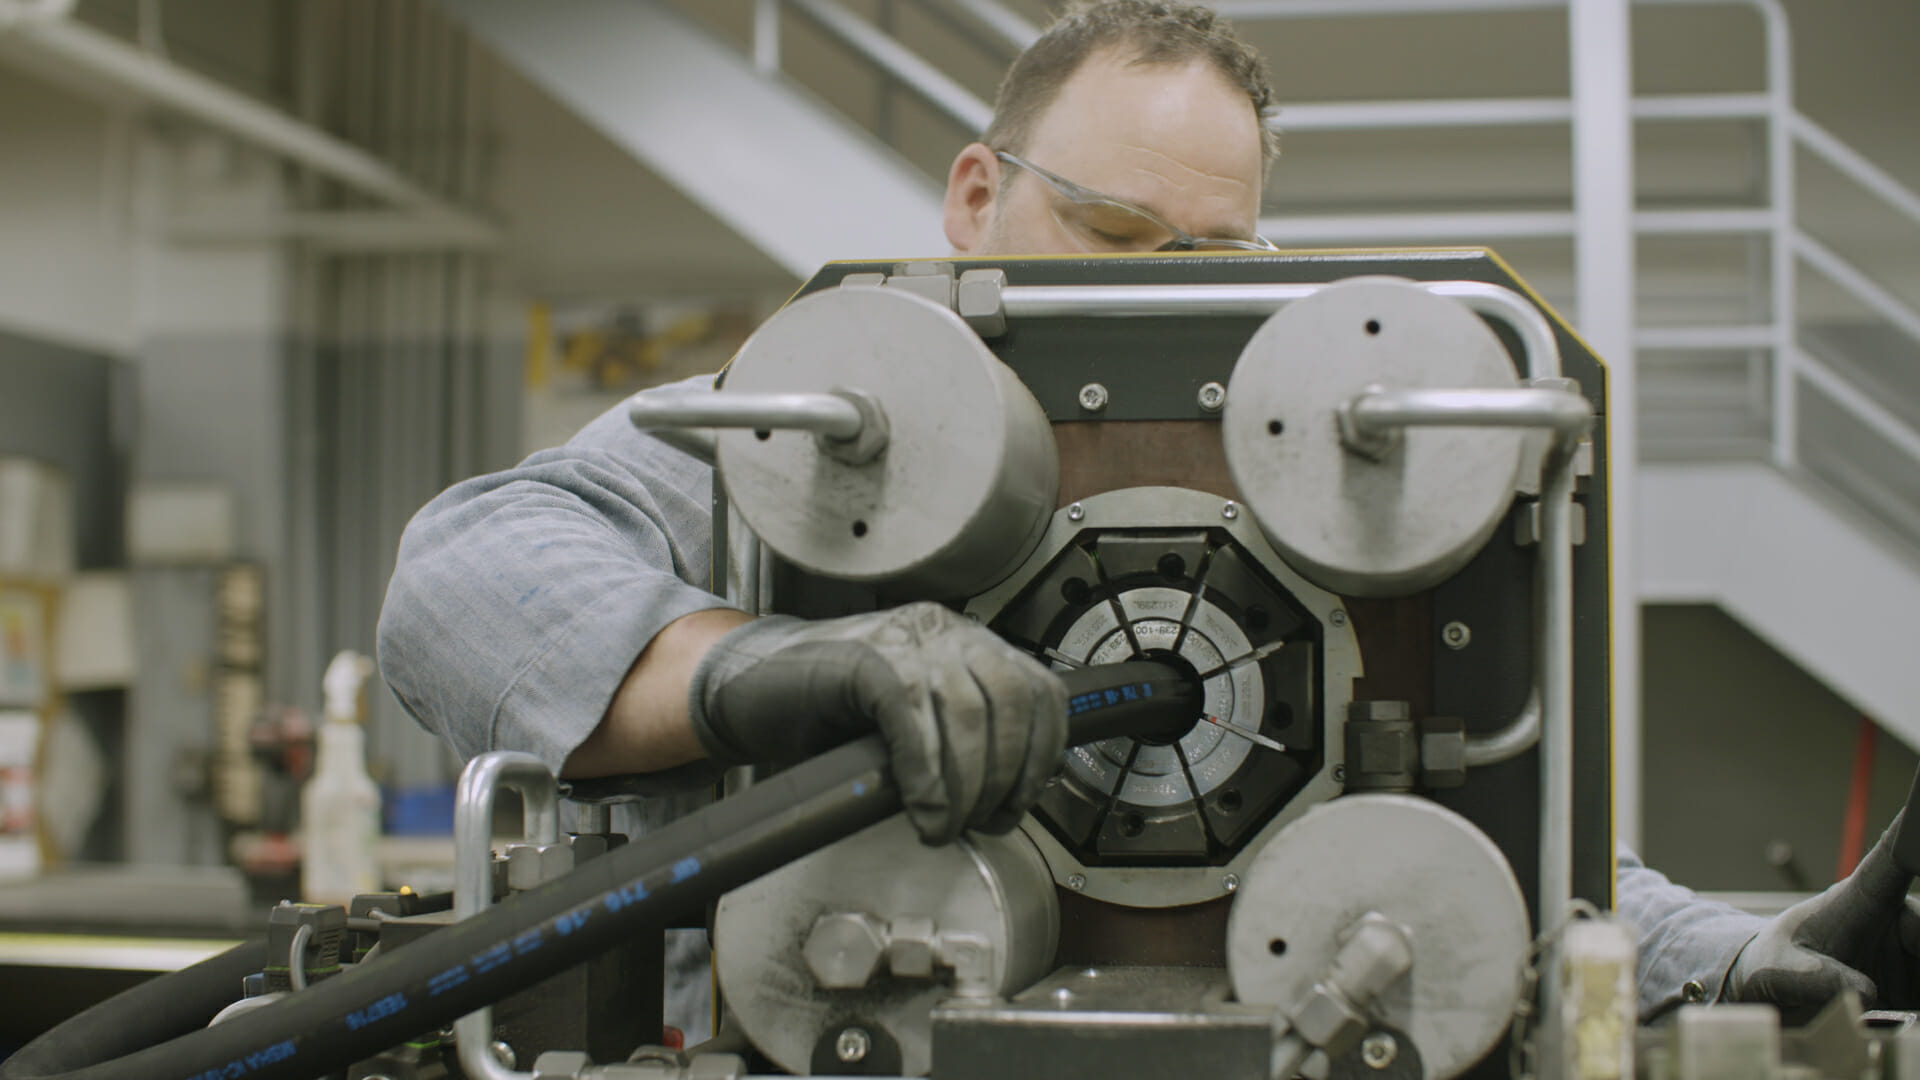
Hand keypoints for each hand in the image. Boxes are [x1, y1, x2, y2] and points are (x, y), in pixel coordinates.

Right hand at [687, 602, 1067, 844]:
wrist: (744, 684)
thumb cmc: (822, 707)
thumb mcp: (909, 718)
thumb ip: (956, 735)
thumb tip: (1001, 796)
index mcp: (962, 640)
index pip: (1038, 690)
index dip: (1042, 754)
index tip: (1022, 799)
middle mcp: (941, 629)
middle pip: (1011, 701)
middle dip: (1009, 776)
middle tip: (985, 822)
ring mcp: (903, 639)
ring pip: (968, 712)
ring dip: (968, 785)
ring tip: (948, 824)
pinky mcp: (865, 661)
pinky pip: (914, 718)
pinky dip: (927, 775)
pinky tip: (923, 808)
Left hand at [1726, 812, 1919, 1022]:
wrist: (1770, 990)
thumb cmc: (1772, 965)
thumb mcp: (1779, 973)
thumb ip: (1816, 979)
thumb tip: (1867, 991)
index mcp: (1859, 899)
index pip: (1896, 857)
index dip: (1914, 830)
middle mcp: (1893, 918)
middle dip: (1919, 948)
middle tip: (1886, 971)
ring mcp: (1908, 949)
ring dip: (1916, 977)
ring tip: (1885, 995)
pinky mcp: (1915, 981)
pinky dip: (1918, 1000)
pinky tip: (1901, 1010)